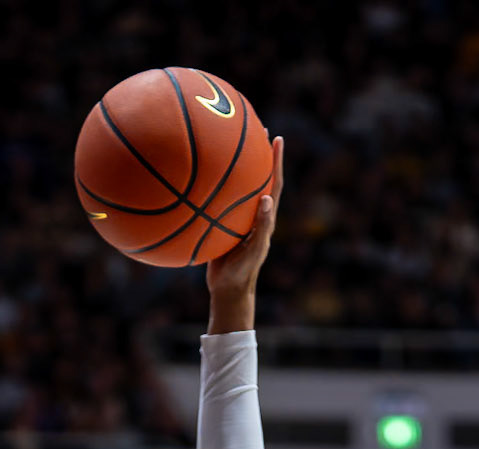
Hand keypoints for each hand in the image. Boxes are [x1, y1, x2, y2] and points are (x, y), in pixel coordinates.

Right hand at [206, 136, 283, 318]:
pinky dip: (214, 186)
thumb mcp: (252, 252)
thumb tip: (267, 199)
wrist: (227, 291)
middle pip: (259, 178)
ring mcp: (239, 219)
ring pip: (240, 186)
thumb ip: (261, 228)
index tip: (277, 139)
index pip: (273, 184)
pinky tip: (202, 175)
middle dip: (259, 154)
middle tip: (255, 129)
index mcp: (265, 218)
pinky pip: (220, 200)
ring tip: (230, 143)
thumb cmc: (242, 274)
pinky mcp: (224, 225)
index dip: (276, 162)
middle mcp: (254, 214)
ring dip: (238, 166)